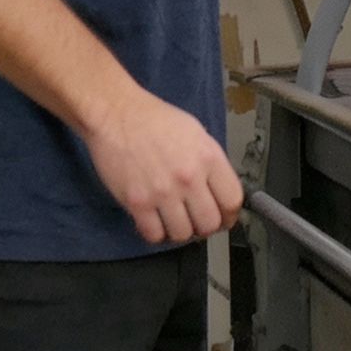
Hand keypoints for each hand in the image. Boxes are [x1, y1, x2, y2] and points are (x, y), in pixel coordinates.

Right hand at [85, 86, 243, 244]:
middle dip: (205, 226)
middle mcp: (189, 177)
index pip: (232, 200)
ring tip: (173, 219)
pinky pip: (154, 236)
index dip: (229, 215)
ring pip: (182, 235)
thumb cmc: (156, 119)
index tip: (223, 218)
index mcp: (208, 156)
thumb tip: (217, 193)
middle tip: (195, 220)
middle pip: (210, 224)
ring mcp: (163, 192)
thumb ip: (209, 163)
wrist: (117, 113)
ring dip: (180, 231)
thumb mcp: (195, 133)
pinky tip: (154, 221)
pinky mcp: (137, 203)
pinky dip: (156, 233)